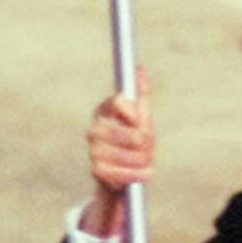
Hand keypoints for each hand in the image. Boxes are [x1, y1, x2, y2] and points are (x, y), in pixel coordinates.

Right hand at [80, 68, 153, 238]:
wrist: (126, 173)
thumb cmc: (134, 141)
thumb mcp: (142, 117)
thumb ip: (140, 93)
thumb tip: (139, 69)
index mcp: (105, 110)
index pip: (117, 101)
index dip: (132, 111)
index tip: (141, 120)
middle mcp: (95, 128)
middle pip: (120, 132)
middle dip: (139, 141)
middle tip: (147, 145)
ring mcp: (94, 150)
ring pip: (121, 153)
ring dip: (139, 159)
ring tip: (147, 161)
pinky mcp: (97, 170)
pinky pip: (117, 171)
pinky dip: (134, 174)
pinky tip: (143, 173)